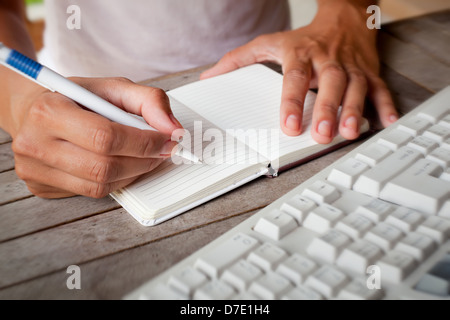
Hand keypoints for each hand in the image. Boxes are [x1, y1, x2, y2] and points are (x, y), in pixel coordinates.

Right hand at [11, 77, 181, 197]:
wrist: (32, 111)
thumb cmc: (75, 99)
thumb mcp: (111, 87)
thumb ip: (148, 100)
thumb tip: (173, 129)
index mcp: (49, 111)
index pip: (105, 137)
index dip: (144, 142)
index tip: (168, 139)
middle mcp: (35, 143)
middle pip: (104, 166)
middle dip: (144, 160)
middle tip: (163, 150)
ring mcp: (35, 170)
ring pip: (100, 185)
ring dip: (134, 172)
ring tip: (146, 156)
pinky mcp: (41, 188)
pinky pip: (92, 192)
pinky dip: (117, 181)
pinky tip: (123, 165)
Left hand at [201, 0, 397, 143]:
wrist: (343, 18)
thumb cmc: (304, 38)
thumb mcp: (269, 43)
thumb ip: (238, 60)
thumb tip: (210, 77)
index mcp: (301, 55)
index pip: (295, 79)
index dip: (292, 102)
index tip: (288, 125)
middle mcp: (327, 61)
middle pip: (330, 84)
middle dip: (327, 109)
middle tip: (322, 134)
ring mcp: (351, 67)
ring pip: (356, 87)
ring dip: (354, 110)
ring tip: (350, 132)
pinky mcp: (369, 72)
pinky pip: (379, 88)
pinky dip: (385, 105)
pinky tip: (386, 122)